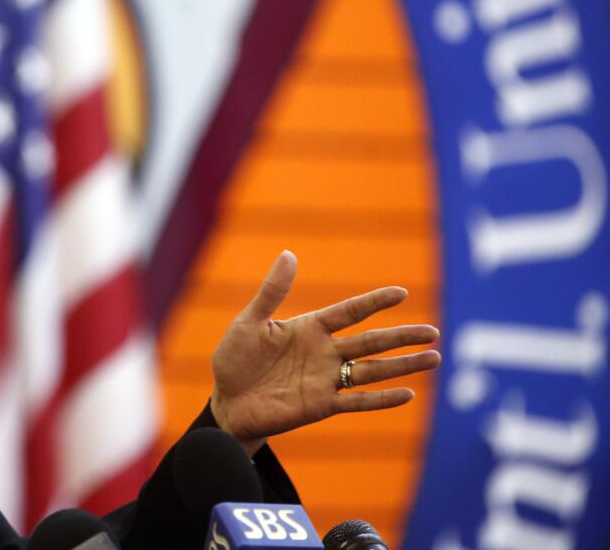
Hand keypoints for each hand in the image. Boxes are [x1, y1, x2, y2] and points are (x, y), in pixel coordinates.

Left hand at [209, 251, 439, 455]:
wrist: (226, 401)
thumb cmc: (235, 359)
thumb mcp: (250, 322)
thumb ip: (272, 292)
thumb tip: (289, 254)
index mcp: (309, 328)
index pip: (349, 312)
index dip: (374, 302)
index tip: (401, 292)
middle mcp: (324, 352)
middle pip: (370, 341)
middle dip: (401, 336)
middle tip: (433, 332)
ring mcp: (326, 380)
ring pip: (372, 371)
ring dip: (402, 366)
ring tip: (433, 358)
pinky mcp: (322, 406)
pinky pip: (357, 401)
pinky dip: (381, 399)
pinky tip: (407, 393)